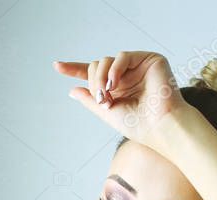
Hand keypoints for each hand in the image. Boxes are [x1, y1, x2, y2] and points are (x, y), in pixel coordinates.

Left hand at [53, 51, 194, 152]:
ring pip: (106, 60)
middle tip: (101, 99)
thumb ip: (90, 99)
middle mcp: (126, 75)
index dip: (74, 69)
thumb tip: (72, 90)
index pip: (92, 74)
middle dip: (93, 82)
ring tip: (107, 95)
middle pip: (96, 66)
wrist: (159, 127)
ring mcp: (137, 66)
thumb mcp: (106, 112)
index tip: (56, 66)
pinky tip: (114, 84)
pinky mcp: (150, 59)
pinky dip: (114, 69)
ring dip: (100, 78)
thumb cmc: (138, 124)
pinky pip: (122, 56)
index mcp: (117, 87)